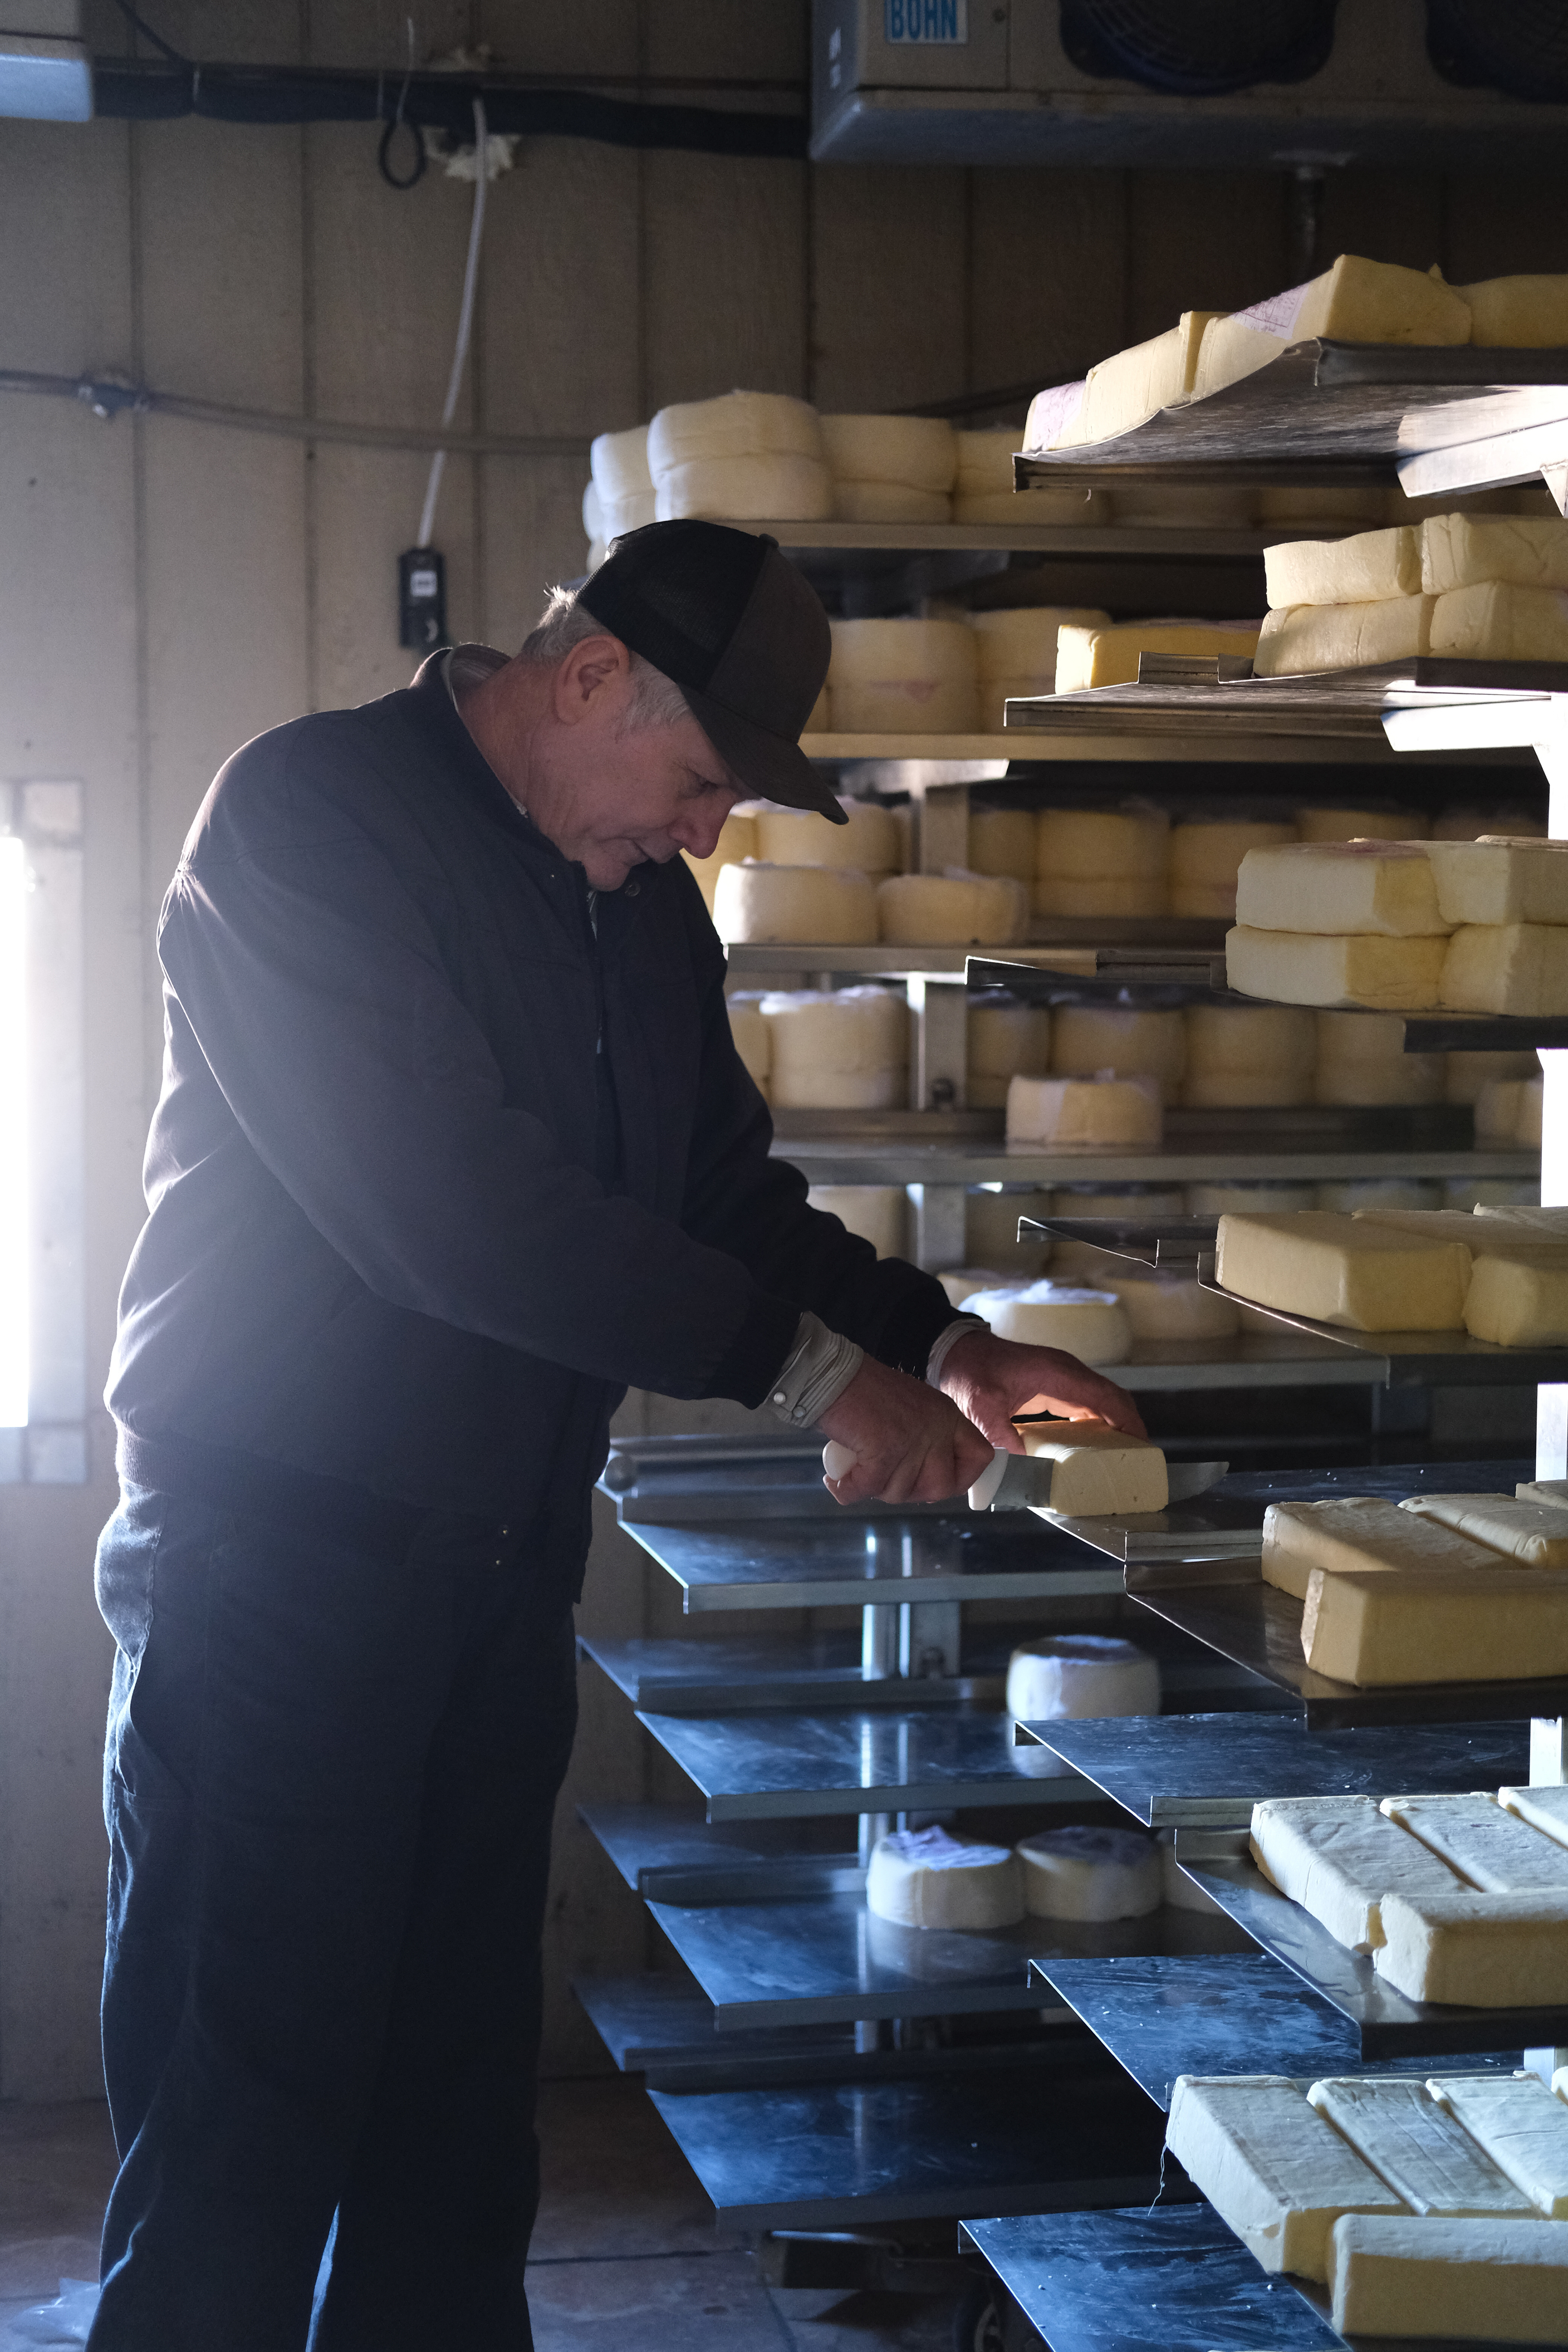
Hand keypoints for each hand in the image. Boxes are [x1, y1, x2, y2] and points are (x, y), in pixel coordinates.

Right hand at [816, 1353, 994, 1507]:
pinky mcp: (883, 1451)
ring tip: (857, 1469)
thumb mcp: (915, 1409)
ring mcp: (912, 1441)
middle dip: (911, 1493)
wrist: (834, 1375)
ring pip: (900, 1492)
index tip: (940, 1483)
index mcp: (947, 1416)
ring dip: (874, 1488)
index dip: (964, 1477)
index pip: (980, 1456)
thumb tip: (923, 1479)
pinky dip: (848, 1490)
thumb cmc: (866, 1392)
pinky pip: (868, 1489)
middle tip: (886, 1481)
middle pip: (941, 1487)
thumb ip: (928, 1438)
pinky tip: (838, 1480)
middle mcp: (936, 1428)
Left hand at [936, 1328, 1145, 1451]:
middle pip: (1112, 1397)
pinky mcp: (1055, 1385)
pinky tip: (1098, 1443)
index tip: (1141, 1444)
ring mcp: (1063, 1376)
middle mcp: (1067, 1371)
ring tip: (1125, 1455)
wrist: (957, 1351)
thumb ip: (999, 1433)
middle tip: (1139, 1457)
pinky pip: (1088, 1402)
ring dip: (1117, 1423)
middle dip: (1129, 1425)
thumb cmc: (969, 1372)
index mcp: (1057, 1373)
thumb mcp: (980, 1405)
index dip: (1127, 1421)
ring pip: (1103, 1399)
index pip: (1106, 1397)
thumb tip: (1020, 1463)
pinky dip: (1100, 1421)